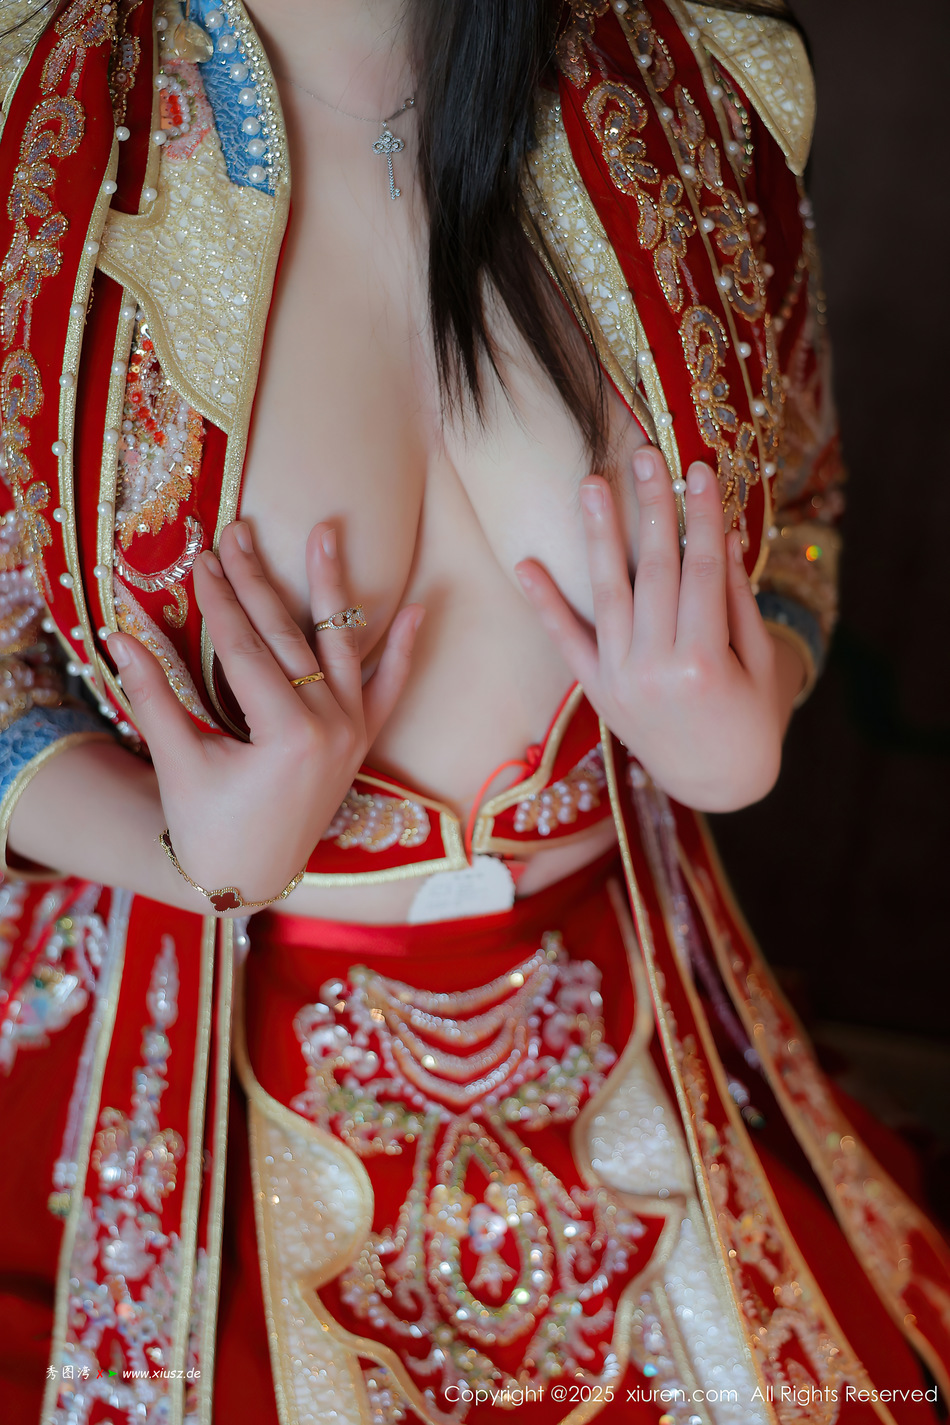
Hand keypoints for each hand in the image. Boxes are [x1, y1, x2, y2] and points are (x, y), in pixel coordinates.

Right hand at [108, 520, 423, 908]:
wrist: (247, 879)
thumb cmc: (207, 826)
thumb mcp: (178, 762)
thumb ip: (153, 695)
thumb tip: (116, 632)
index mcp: (287, 736)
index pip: (245, 650)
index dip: (217, 602)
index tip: (199, 557)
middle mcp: (331, 728)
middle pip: (287, 638)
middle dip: (258, 582)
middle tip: (237, 531)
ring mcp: (352, 734)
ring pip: (339, 648)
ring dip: (331, 588)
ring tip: (326, 532)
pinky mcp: (361, 742)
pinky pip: (387, 690)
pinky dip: (402, 652)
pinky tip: (418, 609)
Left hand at [515, 448, 791, 811]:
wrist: (719, 784)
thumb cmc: (751, 719)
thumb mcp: (760, 663)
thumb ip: (738, 603)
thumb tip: (725, 534)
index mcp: (705, 663)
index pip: (702, 572)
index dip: (701, 518)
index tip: (699, 469)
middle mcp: (656, 670)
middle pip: (654, 572)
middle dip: (651, 509)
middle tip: (645, 456)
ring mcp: (621, 681)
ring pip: (607, 594)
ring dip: (597, 536)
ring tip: (590, 484)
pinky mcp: (598, 692)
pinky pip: (567, 642)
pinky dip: (545, 603)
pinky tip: (526, 564)